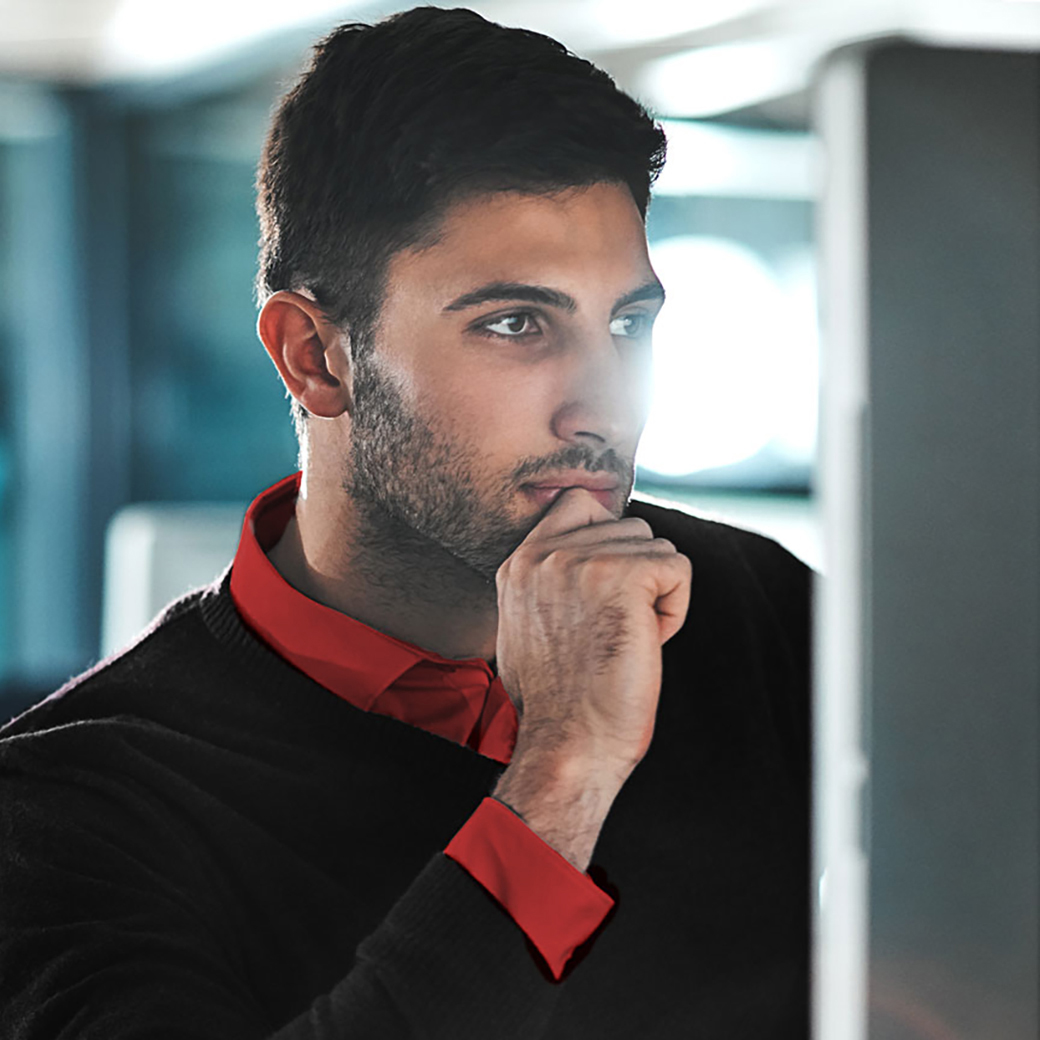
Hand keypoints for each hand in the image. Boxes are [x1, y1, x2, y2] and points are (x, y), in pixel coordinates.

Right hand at [491, 488, 690, 869]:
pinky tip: (648, 643)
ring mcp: (582, 561)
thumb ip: (549, 583)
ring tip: (628, 639)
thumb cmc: (556, 702)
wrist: (568, 745)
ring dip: (656, 595)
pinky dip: (675, 610)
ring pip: (658, 549)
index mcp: (519, 563)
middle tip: (616, 629)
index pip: (578, 504)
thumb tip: (584, 558)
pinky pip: (679, 570)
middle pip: (629, 528)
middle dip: (637, 576)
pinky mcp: (624, 576)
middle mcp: (545, 554)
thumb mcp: (528, 626)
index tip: (611, 588)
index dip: (609, 539)